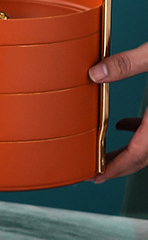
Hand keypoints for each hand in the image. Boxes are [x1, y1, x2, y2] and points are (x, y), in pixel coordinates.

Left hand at [90, 44, 147, 180]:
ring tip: (106, 152)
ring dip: (130, 151)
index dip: (116, 167)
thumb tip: (96, 73)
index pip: (138, 153)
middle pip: (145, 156)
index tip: (98, 176)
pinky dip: (140, 134)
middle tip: (96, 170)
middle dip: (120, 165)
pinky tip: (124, 125)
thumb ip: (127, 64)